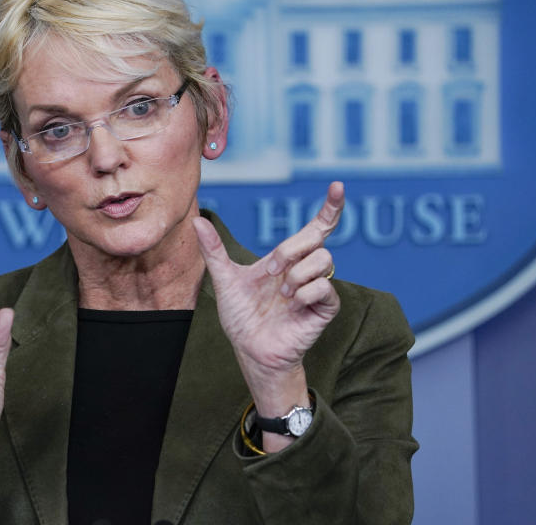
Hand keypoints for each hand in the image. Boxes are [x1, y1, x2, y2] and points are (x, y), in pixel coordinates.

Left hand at [193, 182, 343, 416]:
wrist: (250, 350)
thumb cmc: (241, 317)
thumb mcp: (225, 280)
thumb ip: (214, 251)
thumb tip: (197, 222)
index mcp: (287, 259)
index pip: (316, 227)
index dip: (330, 207)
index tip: (338, 186)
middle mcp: (305, 269)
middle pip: (316, 239)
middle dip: (291, 250)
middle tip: (270, 273)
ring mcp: (317, 288)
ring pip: (324, 260)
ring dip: (296, 275)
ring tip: (281, 294)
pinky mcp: (324, 308)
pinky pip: (324, 288)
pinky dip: (304, 293)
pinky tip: (291, 304)